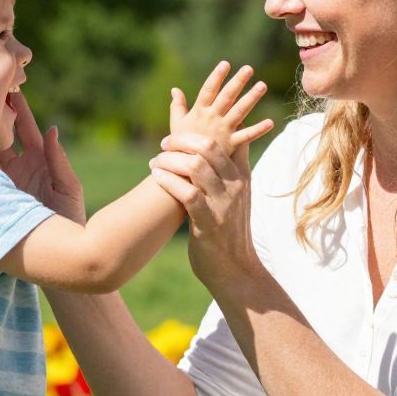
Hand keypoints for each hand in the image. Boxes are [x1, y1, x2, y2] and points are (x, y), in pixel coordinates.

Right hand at [0, 93, 85, 223]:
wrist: (62, 252)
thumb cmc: (72, 220)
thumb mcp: (68, 187)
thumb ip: (59, 160)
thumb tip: (52, 129)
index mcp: (40, 161)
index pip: (26, 130)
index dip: (19, 110)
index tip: (11, 90)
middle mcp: (20, 168)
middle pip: (3, 136)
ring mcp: (6, 182)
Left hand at [148, 62, 270, 284]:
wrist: (234, 269)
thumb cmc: (228, 229)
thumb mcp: (237, 194)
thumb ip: (233, 167)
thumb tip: (233, 139)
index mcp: (241, 175)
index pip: (228, 136)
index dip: (205, 126)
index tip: (179, 130)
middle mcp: (235, 185)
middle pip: (208, 146)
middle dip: (180, 140)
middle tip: (163, 144)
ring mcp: (223, 204)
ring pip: (195, 166)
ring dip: (169, 160)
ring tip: (155, 163)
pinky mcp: (208, 222)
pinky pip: (186, 193)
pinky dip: (168, 181)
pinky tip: (156, 178)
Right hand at [167, 61, 273, 153]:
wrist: (183, 170)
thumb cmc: (179, 146)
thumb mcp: (176, 124)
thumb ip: (177, 106)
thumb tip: (174, 89)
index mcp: (199, 111)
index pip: (208, 90)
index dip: (216, 76)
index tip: (226, 64)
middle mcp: (212, 118)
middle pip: (226, 96)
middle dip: (237, 82)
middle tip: (249, 68)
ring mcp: (222, 131)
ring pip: (239, 111)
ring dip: (251, 98)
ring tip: (262, 85)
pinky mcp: (230, 145)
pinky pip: (246, 136)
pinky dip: (258, 130)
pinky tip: (271, 122)